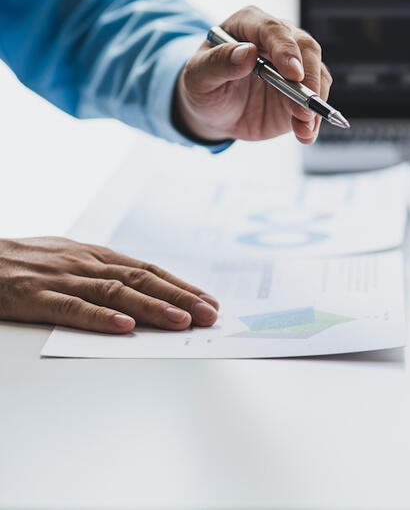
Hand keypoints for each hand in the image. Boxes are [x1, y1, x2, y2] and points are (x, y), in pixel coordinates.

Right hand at [0, 237, 219, 333]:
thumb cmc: (24, 263)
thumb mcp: (70, 260)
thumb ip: (104, 273)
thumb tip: (146, 290)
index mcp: (97, 255)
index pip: (149, 270)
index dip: (181, 286)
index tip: (209, 301)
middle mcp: (86, 263)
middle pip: (142, 280)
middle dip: (180, 297)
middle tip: (209, 314)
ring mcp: (62, 279)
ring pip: (115, 293)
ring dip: (152, 307)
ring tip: (180, 322)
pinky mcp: (36, 296)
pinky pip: (73, 308)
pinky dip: (101, 318)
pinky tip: (124, 327)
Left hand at [174, 6, 332, 144]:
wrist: (214, 112)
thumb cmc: (203, 87)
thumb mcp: (198, 76)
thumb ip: (218, 63)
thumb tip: (247, 53)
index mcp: (249, 24)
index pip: (274, 30)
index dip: (286, 50)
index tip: (293, 74)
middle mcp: (277, 39)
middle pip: (306, 49)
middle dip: (309, 78)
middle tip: (303, 107)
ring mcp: (294, 65)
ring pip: (318, 74)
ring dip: (314, 102)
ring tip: (303, 127)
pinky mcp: (302, 90)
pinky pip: (316, 100)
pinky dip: (314, 119)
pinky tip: (305, 133)